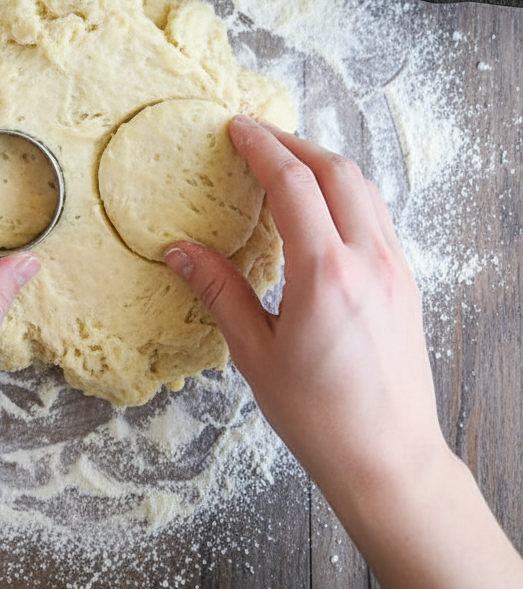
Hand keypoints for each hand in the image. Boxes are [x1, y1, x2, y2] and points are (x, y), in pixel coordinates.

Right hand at [164, 115, 445, 513]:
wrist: (389, 460)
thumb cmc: (321, 418)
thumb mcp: (256, 356)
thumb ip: (220, 293)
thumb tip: (181, 253)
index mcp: (326, 275)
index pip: (294, 184)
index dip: (262, 147)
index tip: (237, 128)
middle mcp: (369, 261)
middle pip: (336, 170)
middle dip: (294, 142)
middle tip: (257, 136)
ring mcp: (395, 269)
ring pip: (364, 188)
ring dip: (324, 163)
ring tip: (287, 162)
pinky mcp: (407, 283)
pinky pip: (378, 215)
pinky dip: (347, 193)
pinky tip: (322, 207)